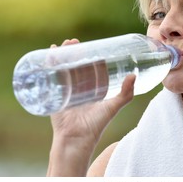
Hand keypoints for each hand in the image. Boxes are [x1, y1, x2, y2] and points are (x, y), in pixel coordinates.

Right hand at [47, 39, 135, 175]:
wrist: (75, 140)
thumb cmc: (96, 125)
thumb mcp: (113, 107)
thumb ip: (126, 94)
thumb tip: (134, 74)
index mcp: (94, 89)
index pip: (91, 67)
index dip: (90, 55)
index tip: (91, 45)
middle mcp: (80, 88)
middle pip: (75, 65)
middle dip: (73, 52)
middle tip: (73, 41)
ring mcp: (67, 91)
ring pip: (63, 68)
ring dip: (61, 56)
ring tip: (61, 45)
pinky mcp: (55, 95)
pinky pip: (51, 77)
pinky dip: (49, 65)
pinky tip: (48, 55)